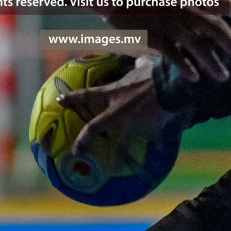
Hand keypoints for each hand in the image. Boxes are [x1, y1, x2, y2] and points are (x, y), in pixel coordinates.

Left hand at [58, 59, 177, 165]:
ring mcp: (131, 124)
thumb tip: (139, 61)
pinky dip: (155, 145)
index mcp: (114, 93)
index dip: (72, 98)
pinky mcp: (147, 132)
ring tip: (111, 169)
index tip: (60, 101)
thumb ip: (138, 66)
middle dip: (83, 140)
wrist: (170, 84)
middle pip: (94, 128)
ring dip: (115, 158)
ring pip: (120, 145)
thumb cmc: (154, 73)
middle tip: (75, 152)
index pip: (87, 95)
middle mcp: (117, 112)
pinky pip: (151, 141)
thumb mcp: (143, 67)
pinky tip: (157, 153)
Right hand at [107, 0, 230, 83]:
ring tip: (224, 76)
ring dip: (213, 62)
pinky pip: (174, 55)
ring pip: (198, 45)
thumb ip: (193, 3)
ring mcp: (170, 23)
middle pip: (215, 27)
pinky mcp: (155, 36)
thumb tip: (214, 14)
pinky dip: (185, 67)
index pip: (223, 0)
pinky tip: (195, 77)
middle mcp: (184, 9)